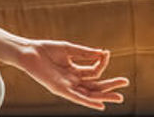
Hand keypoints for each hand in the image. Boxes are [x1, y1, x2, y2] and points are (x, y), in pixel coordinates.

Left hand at [0, 39, 128, 110]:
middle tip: (125, 83)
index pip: (94, 70)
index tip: (107, 53)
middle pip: (95, 85)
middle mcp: (72, 80)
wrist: (28, 52)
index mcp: (74, 71)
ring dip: (104, 96)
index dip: (102, 62)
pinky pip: (76, 97)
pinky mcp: (59, 89)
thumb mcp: (69, 49)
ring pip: (89, 93)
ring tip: (119, 97)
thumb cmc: (46, 50)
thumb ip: (85, 53)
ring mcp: (67, 86)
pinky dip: (88, 101)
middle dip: (110, 86)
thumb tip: (103, 52)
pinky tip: (99, 104)